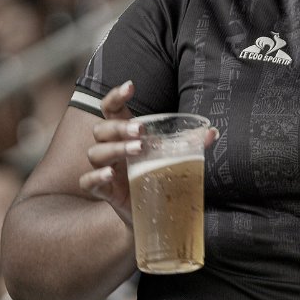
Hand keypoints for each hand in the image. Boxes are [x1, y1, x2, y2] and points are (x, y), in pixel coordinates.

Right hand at [77, 82, 220, 224]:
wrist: (156, 213)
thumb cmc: (160, 175)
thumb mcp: (175, 156)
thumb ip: (191, 144)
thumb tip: (212, 132)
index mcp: (125, 134)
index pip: (111, 109)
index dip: (116, 96)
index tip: (130, 86)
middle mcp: (111, 148)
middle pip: (102, 129)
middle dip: (120, 127)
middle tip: (141, 130)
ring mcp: (106, 169)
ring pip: (96, 152)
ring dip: (115, 148)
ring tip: (138, 149)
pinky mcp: (104, 192)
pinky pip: (87, 181)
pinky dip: (96, 176)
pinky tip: (110, 174)